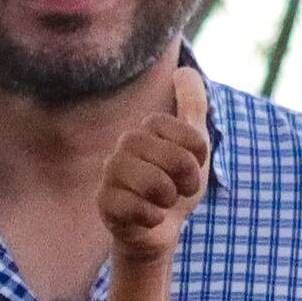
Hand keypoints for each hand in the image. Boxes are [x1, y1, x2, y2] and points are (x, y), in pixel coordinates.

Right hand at [99, 69, 210, 266]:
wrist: (160, 231)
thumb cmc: (175, 186)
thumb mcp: (193, 145)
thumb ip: (192, 107)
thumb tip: (186, 70)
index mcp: (146, 129)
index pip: (185, 133)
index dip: (197, 155)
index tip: (192, 167)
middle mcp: (124, 145)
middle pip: (173, 157)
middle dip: (186, 179)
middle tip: (179, 189)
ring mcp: (110, 174)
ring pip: (154, 183)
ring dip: (168, 200)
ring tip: (162, 202)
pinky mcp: (104, 203)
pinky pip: (137, 208)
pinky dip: (152, 217)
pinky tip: (147, 218)